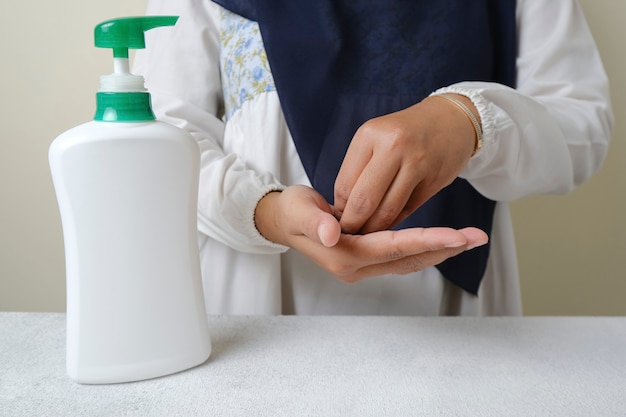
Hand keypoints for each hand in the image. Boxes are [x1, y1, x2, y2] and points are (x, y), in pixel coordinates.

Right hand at [254, 185, 487, 282]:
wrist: (283, 221)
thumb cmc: (291, 212)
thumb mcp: (298, 211)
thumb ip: (315, 222)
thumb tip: (333, 232)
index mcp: (343, 255)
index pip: (391, 248)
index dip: (424, 240)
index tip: (456, 235)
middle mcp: (356, 267)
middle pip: (408, 258)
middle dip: (443, 248)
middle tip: (477, 236)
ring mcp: (363, 265)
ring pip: (409, 260)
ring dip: (440, 249)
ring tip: (470, 237)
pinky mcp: (367, 257)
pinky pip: (402, 256)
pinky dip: (425, 248)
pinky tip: (445, 240)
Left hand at [334, 94, 478, 233]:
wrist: (450, 120)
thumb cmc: (403, 133)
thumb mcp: (375, 139)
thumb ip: (357, 171)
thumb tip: (340, 212)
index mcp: (370, 135)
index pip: (344, 185)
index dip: (338, 210)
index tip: (335, 223)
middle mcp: (393, 146)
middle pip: (364, 201)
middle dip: (353, 225)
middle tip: (348, 236)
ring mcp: (417, 163)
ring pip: (387, 210)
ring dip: (374, 229)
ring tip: (365, 235)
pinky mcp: (435, 179)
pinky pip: (408, 210)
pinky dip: (394, 222)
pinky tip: (387, 227)